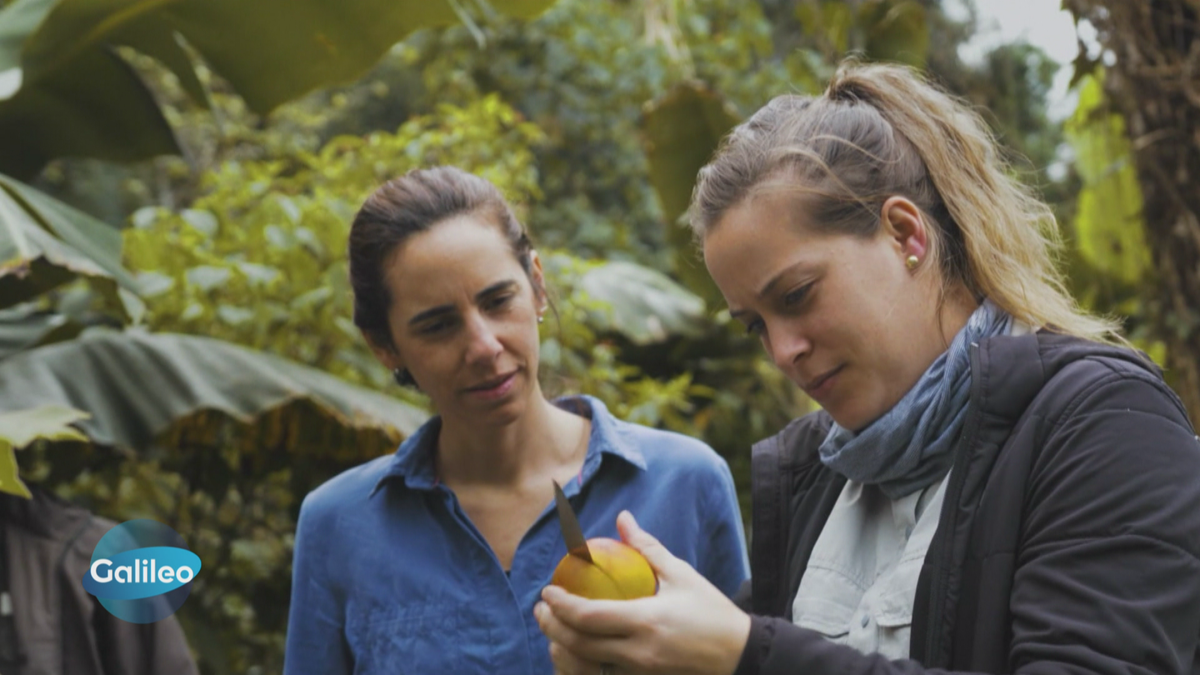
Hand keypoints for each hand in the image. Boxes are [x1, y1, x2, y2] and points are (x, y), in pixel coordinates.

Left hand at [534, 511, 750, 674]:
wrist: (740, 656)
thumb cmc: (712, 612)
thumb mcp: (681, 574)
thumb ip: (647, 548)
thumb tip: (623, 518)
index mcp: (647, 621)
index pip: (590, 616)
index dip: (562, 605)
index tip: (547, 591)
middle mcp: (639, 652)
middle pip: (580, 645)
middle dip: (552, 627)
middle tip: (540, 609)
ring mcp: (640, 673)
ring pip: (587, 667)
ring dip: (563, 649)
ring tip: (552, 629)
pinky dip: (583, 666)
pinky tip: (575, 651)